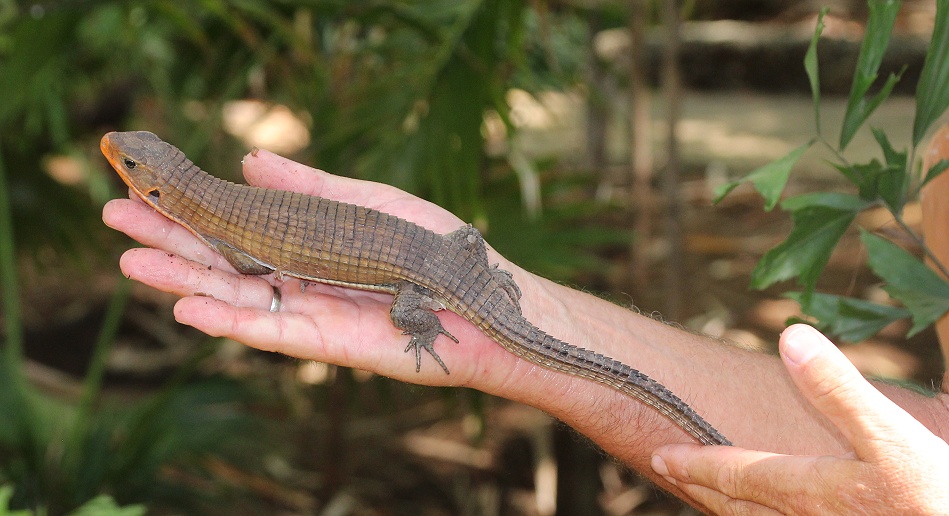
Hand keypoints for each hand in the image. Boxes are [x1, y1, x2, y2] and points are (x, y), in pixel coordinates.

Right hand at [102, 149, 536, 392]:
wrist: (479, 299)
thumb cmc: (432, 247)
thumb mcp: (368, 204)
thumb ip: (310, 189)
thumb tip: (251, 161)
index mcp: (305, 243)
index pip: (237, 226)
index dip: (193, 209)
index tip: (147, 187)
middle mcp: (297, 278)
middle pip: (223, 260)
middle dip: (171, 239)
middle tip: (116, 215)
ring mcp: (307, 312)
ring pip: (234, 296)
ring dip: (183, 280)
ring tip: (130, 260)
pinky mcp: (324, 343)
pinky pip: (268, 332)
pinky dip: (228, 321)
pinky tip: (186, 305)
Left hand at [650, 324, 948, 514]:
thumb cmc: (936, 495)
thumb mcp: (893, 435)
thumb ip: (838, 388)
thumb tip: (790, 337)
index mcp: (810, 491)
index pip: (735, 474)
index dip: (695, 464)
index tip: (660, 454)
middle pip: (737, 508)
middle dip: (699, 487)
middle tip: (666, 470)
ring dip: (726, 509)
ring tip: (706, 494)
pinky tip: (770, 512)